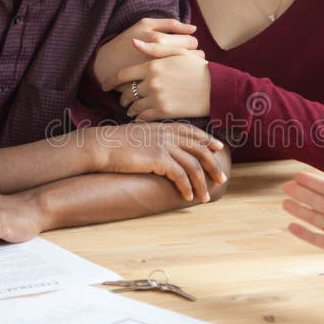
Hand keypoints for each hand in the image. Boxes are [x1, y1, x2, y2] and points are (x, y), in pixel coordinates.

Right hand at [87, 123, 226, 202]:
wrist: (101, 145)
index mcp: (164, 126)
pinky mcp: (159, 159)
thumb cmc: (114, 143)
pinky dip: (187, 188)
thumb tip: (159, 149)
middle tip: (221, 178)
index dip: (207, 140)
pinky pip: (180, 176)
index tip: (218, 147)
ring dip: (202, 183)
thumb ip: (153, 138)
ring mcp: (164, 146)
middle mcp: (168, 134)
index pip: (193, 132)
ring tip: (205, 197)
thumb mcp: (138, 135)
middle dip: (213, 165)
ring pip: (194, 166)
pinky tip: (188, 197)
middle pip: (200, 150)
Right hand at [93, 18, 200, 86]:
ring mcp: (160, 74)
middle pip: (194, 57)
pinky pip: (180, 84)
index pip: (192, 41)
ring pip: (189, 71)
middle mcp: (161, 57)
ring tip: (182, 68)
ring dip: (190, 69)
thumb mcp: (145, 25)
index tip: (186, 46)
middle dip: (193, 57)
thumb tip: (193, 28)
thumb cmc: (128, 41)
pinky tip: (177, 77)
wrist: (107, 64)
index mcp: (160, 40)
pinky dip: (183, 80)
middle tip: (185, 58)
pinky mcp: (156, 87)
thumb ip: (170, 24)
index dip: (191, 44)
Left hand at [104, 40, 210, 120]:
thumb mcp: (177, 53)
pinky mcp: (163, 112)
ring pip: (134, 106)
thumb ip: (154, 48)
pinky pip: (143, 118)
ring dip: (130, 109)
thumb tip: (133, 42)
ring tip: (131, 110)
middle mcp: (151, 82)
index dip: (110, 81)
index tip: (105, 86)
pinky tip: (140, 118)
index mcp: (152, 66)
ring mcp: (156, 98)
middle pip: (127, 92)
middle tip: (122, 100)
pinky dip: (139, 119)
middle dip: (122, 97)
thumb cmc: (197, 68)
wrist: (215, 88)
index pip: (123, 75)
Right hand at [282, 161, 323, 276]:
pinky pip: (314, 238)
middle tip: (286, 186)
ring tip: (284, 203)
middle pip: (315, 200)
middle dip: (300, 193)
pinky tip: (291, 226)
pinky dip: (302, 233)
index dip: (311, 181)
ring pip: (312, 217)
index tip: (297, 174)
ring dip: (298, 210)